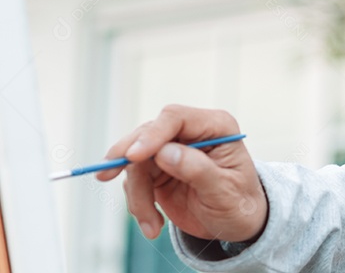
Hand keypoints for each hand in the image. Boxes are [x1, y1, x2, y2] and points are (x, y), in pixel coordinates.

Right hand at [96, 105, 267, 243]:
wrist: (237, 223)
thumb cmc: (239, 203)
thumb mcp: (225, 191)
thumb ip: (197, 169)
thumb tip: (165, 152)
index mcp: (216, 126)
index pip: (176, 118)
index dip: (152, 134)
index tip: (133, 156)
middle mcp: (191, 133)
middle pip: (148, 134)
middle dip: (128, 157)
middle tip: (105, 175)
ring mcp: (173, 150)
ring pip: (136, 162)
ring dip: (137, 195)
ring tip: (152, 225)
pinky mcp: (158, 171)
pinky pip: (135, 182)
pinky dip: (138, 204)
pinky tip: (153, 224)